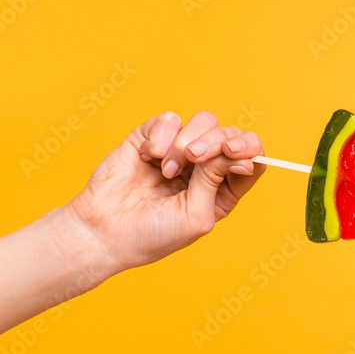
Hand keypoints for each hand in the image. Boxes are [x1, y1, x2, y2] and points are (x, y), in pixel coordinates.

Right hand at [65, 110, 264, 270]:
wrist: (104, 230)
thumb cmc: (154, 234)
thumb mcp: (195, 215)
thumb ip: (215, 180)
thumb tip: (235, 152)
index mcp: (223, 191)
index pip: (251, 159)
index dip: (249, 148)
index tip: (233, 152)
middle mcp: (205, 168)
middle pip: (229, 135)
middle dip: (215, 141)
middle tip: (194, 157)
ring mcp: (179, 151)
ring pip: (204, 122)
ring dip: (185, 141)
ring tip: (166, 169)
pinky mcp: (151, 138)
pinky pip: (170, 119)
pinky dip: (161, 134)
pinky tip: (148, 157)